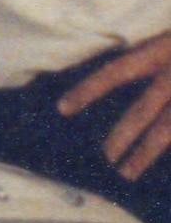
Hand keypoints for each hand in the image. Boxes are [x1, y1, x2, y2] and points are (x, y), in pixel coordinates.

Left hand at [61, 29, 170, 184]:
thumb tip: (130, 74)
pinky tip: (160, 164)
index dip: (89, 89)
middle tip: (104, 159)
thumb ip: (154, 54)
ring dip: (145, 153)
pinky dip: (166, 145)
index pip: (118, 71)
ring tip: (127, 172)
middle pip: (142, 111)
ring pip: (166, 130)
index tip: (62, 108)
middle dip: (121, 137)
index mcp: (164, 50)